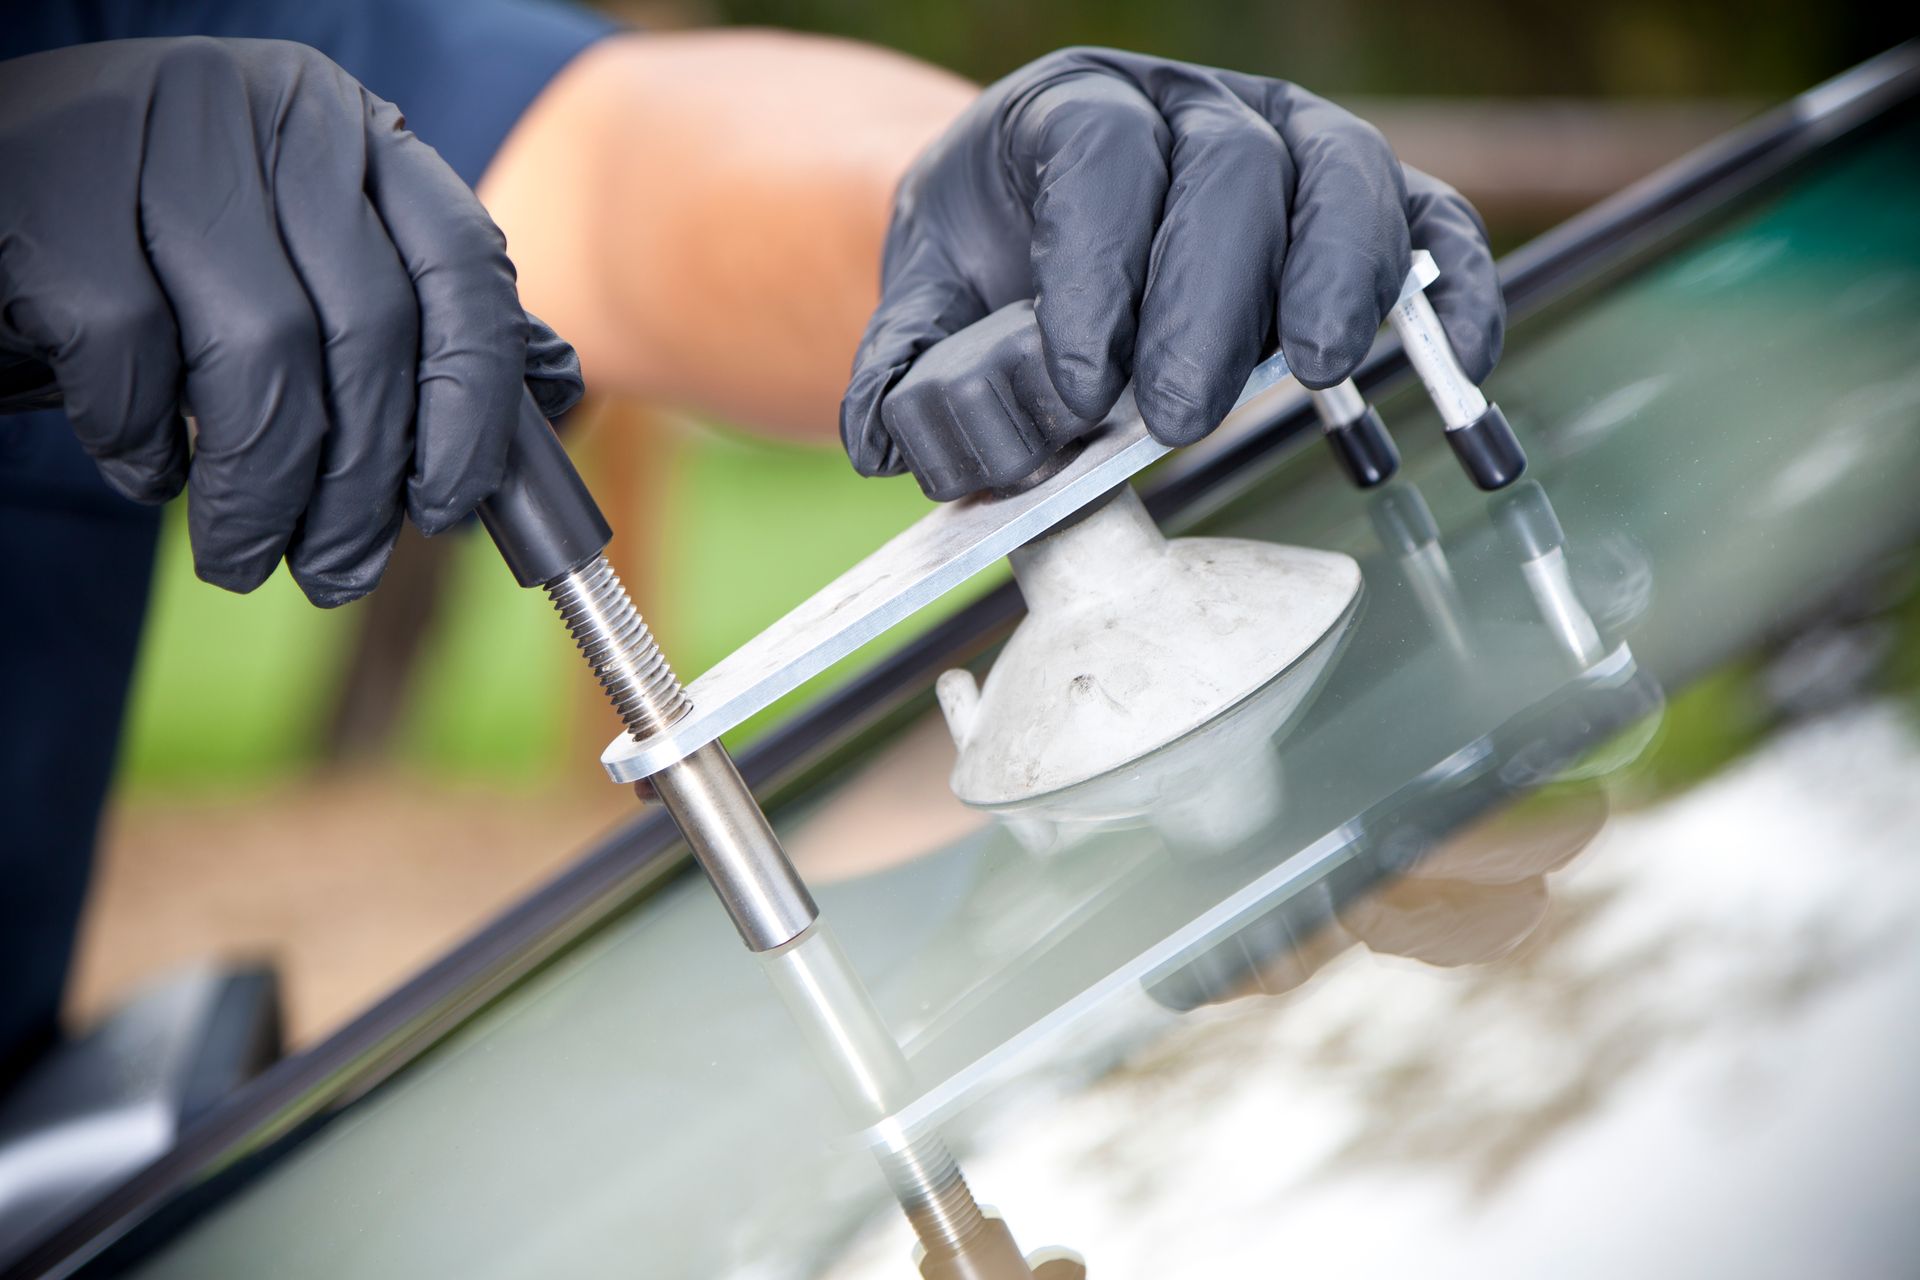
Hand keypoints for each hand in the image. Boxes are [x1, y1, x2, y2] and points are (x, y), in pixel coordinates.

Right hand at [0, 37, 581, 605]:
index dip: (474, 404)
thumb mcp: (313, 261)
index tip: (451, 508)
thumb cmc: (179, 253)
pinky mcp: (54, 192)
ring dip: (264, 493)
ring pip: (261, 357)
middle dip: (362, 483)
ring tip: (250, 560)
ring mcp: (161, 140)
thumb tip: (554, 401)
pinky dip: (146, 444)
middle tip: (341, 574)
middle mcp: (275, 114)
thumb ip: (427, 319)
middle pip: (366, 332)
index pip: (464, 268)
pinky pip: (133, 359)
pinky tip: (150, 470)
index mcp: (360, 133)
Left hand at [842, 47, 1503, 499]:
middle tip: (1176, 416)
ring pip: (1341, 175)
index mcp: (1069, 109)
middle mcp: (1188, 108)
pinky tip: (1454, 362)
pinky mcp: (1353, 201)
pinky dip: (1451, 285)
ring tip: (1315, 372)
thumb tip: (895, 442)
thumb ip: (902, 370)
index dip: (1096, 272)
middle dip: (1207, 300)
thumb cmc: (990, 273)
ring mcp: (1285, 142)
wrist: (1035, 235)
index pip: (1100, 157)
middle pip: (1228, 169)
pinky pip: (1428, 221)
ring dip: (1338, 277)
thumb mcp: (923, 306)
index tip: (1081, 388)